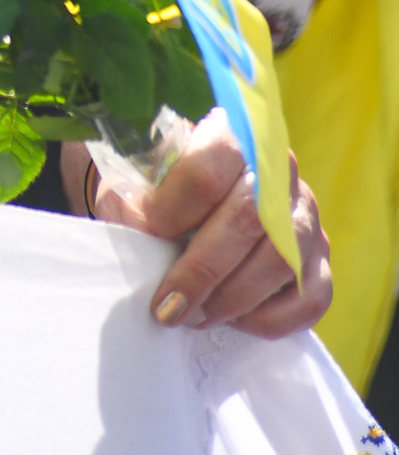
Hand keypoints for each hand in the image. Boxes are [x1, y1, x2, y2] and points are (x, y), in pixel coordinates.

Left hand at [62, 113, 331, 337]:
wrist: (191, 206)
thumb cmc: (162, 191)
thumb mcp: (137, 184)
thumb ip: (134, 202)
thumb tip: (141, 233)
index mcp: (232, 134)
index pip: (209, 168)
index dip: (174, 209)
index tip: (147, 237)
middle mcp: (280, 169)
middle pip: (248, 218)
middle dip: (202, 271)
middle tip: (168, 306)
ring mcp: (306, 215)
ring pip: (281, 260)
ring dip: (231, 298)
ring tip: (194, 315)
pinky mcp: (321, 260)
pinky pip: (310, 298)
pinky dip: (269, 317)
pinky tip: (234, 320)